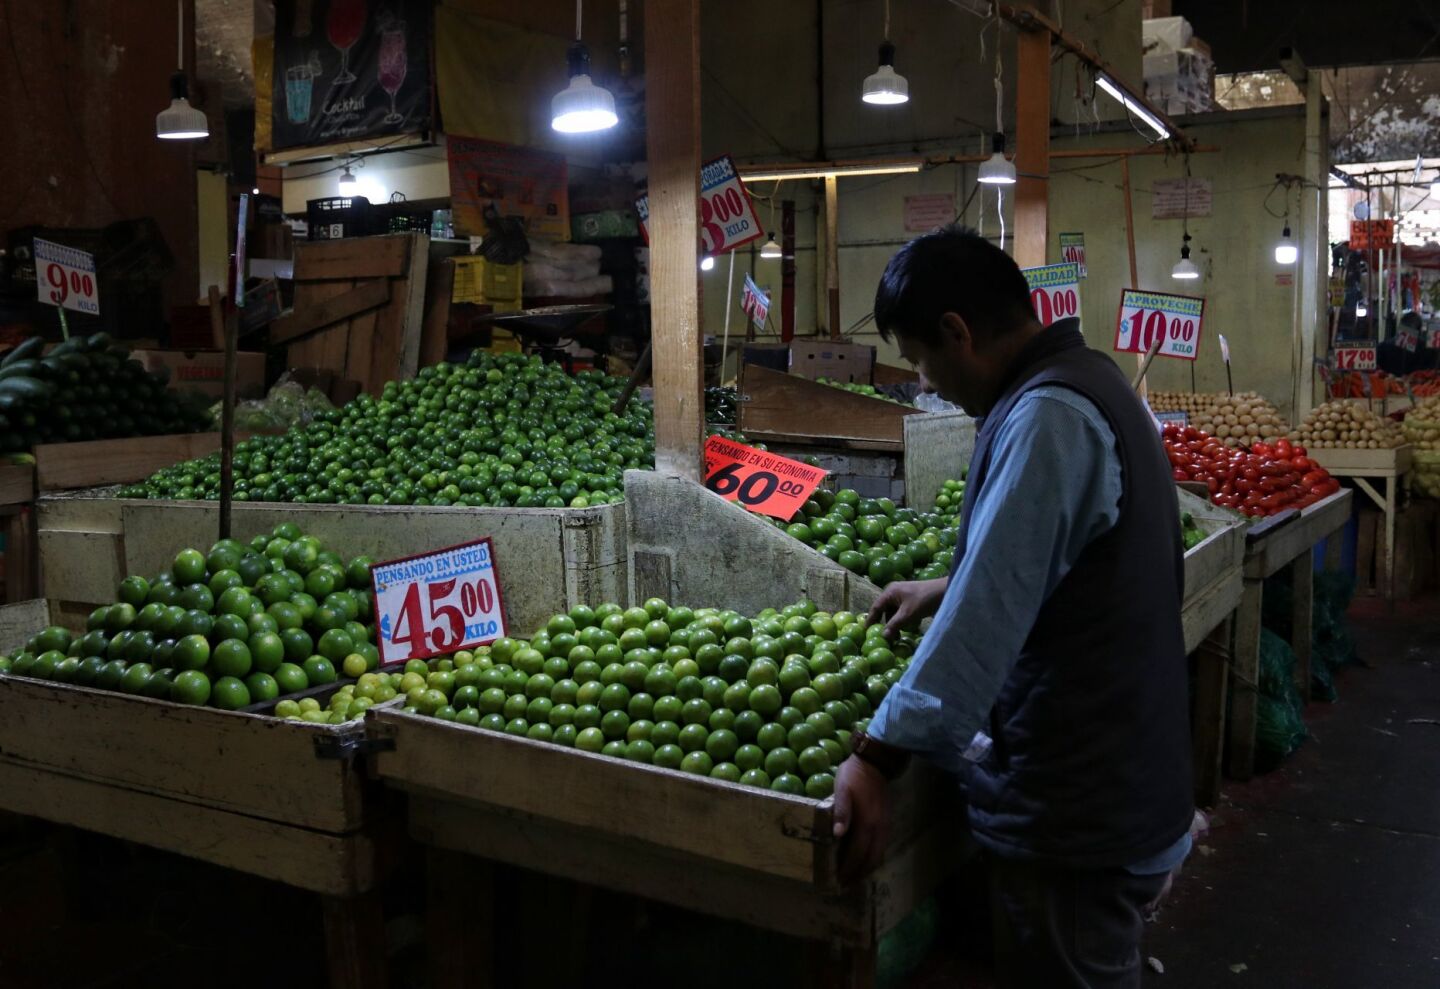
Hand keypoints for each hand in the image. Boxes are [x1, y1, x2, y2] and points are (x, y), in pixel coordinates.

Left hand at [833, 756, 892, 885]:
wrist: (875, 763)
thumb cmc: (854, 776)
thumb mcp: (842, 789)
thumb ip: (841, 812)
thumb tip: (837, 835)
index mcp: (867, 823)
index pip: (857, 854)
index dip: (848, 869)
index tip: (839, 880)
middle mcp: (879, 829)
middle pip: (870, 859)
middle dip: (858, 874)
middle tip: (846, 884)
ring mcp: (885, 826)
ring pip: (878, 854)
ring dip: (867, 867)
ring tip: (854, 875)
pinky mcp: (886, 821)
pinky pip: (881, 846)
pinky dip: (873, 857)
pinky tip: (865, 857)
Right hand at [866, 577, 947, 637]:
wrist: (945, 591)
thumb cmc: (924, 600)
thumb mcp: (907, 614)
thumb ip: (894, 625)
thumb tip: (883, 636)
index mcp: (890, 592)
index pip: (875, 607)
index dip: (870, 619)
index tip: (866, 631)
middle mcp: (894, 592)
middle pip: (884, 610)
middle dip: (883, 624)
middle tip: (882, 637)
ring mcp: (903, 596)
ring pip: (893, 612)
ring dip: (894, 623)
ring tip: (894, 636)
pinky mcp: (911, 600)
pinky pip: (901, 612)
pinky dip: (901, 620)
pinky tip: (904, 630)